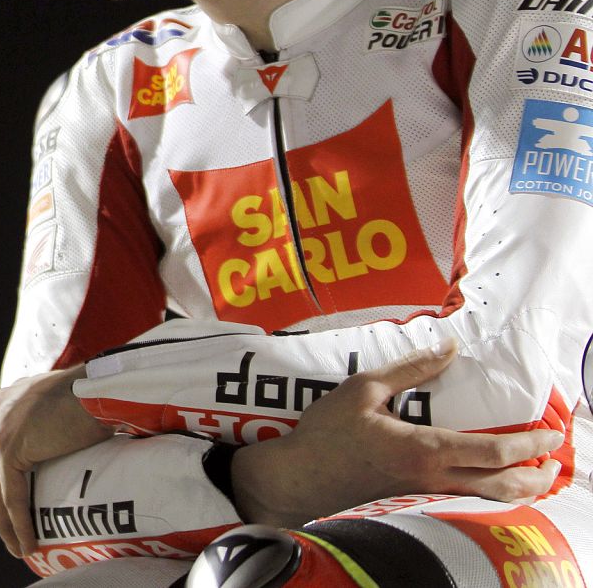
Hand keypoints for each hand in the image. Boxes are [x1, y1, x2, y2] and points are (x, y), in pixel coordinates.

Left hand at [0, 364, 111, 556]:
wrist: (103, 390)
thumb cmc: (97, 398)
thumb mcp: (60, 406)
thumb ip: (45, 423)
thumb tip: (53, 449)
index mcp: (5, 400)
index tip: (5, 508)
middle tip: (9, 535)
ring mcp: (1, 427)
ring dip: (6, 523)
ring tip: (18, 548)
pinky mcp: (11, 445)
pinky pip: (12, 494)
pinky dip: (18, 522)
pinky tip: (26, 542)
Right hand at [230, 342, 564, 527]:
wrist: (298, 478)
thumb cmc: (326, 433)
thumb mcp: (364, 389)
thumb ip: (409, 369)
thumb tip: (447, 349)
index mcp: (425, 449)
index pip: (494, 451)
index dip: (530, 445)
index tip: (550, 436)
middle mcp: (432, 478)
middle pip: (502, 486)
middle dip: (535, 476)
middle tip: (552, 463)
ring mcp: (422, 494)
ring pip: (486, 499)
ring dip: (518, 489)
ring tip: (533, 478)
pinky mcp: (410, 501)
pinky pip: (464, 501)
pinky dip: (489, 494)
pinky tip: (488, 484)